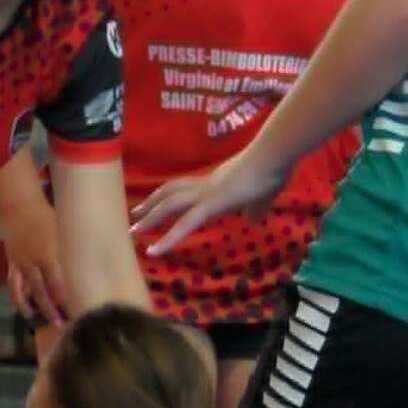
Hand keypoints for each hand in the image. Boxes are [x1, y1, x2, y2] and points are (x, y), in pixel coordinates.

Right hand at [0, 205, 69, 326]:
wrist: (19, 208)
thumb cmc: (47, 217)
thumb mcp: (64, 231)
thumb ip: (71, 250)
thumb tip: (88, 265)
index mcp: (50, 254)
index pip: (59, 282)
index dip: (66, 298)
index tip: (76, 310)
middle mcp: (34, 263)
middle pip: (42, 291)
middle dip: (51, 310)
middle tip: (60, 324)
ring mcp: (20, 264)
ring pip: (24, 291)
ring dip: (30, 306)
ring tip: (35, 319)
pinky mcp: (11, 263)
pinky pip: (13, 284)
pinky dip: (17, 297)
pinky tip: (22, 306)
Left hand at [130, 149, 290, 256]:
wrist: (275, 155)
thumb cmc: (273, 169)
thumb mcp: (265, 194)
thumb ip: (256, 207)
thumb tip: (253, 219)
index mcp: (216, 183)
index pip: (186, 188)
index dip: (169, 196)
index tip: (157, 204)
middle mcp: (206, 185)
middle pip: (171, 193)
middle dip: (151, 205)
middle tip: (134, 216)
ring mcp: (207, 193)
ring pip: (170, 205)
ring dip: (150, 219)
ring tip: (132, 233)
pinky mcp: (212, 203)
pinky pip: (185, 224)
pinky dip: (167, 239)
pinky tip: (153, 252)